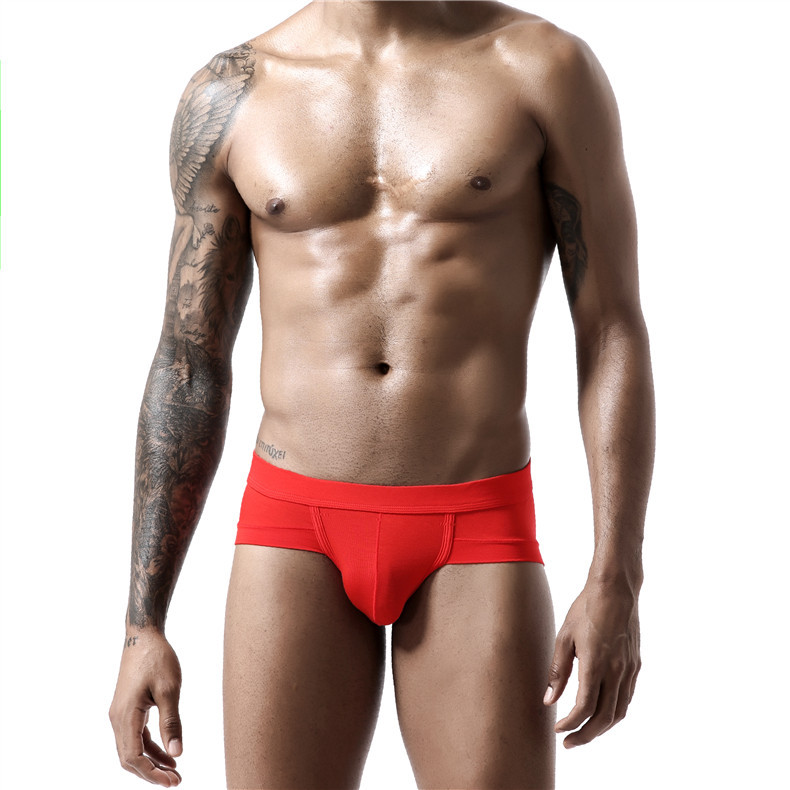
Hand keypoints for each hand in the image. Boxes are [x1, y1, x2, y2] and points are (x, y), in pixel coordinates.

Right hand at [109, 630, 183, 785]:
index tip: (172, 780)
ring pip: (132, 749)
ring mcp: (120, 714)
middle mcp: (117, 718)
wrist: (143, 635)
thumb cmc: (157, 658)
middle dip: (151, 773)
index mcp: (125, 715)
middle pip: (129, 758)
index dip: (151, 773)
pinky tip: (168, 752)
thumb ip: (172, 722)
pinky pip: (135, 736)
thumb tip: (178, 753)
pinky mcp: (127, 708)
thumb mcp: (170, 690)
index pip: (133, 757)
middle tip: (176, 780)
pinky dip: (150, 747)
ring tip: (175, 771)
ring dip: (151, 762)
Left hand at [543, 581, 640, 747]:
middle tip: (568, 742)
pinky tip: (601, 712)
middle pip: (604, 717)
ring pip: (619, 712)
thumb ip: (558, 671)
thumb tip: (548, 699)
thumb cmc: (585, 609)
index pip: (584, 707)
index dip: (570, 724)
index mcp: (595, 663)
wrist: (615, 590)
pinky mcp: (635, 665)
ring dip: (601, 728)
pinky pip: (627, 698)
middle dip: (585, 735)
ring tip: (583, 732)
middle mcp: (616, 670)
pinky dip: (614, 712)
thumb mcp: (564, 637)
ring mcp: (629, 669)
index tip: (557, 729)